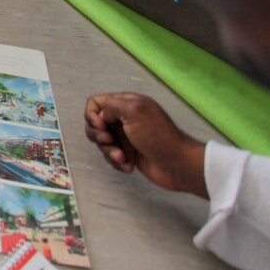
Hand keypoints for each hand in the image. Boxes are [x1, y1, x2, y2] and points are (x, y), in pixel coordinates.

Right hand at [84, 93, 208, 197]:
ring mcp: (126, 137)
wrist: (177, 165)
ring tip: (122, 158)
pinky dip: (117, 162)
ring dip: (109, 152)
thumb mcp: (134, 111)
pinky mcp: (128, 154)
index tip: (102, 127)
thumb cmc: (157, 136)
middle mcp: (124, 118)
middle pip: (95, 124)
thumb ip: (111, 105)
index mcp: (126, 103)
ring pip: (102, 142)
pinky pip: (111, 156)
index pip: (96, 103)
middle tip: (111, 141)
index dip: (93, 115)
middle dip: (99, 136)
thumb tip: (99, 115)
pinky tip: (129, 166)